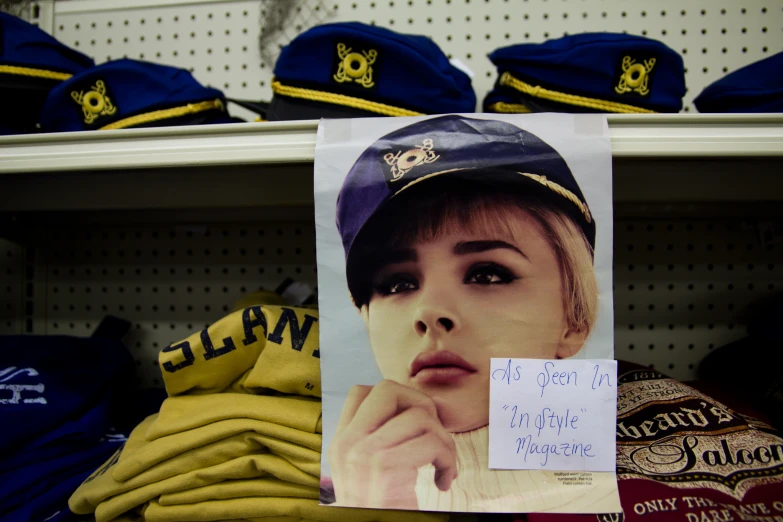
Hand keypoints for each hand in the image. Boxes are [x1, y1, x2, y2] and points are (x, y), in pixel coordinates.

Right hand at [327, 380, 457, 508]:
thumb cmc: (381, 510)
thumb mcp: (367, 473)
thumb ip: (379, 440)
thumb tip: (420, 404)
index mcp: (341, 443)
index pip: (361, 392)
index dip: (395, 399)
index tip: (412, 425)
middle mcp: (347, 444)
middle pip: (387, 389)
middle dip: (420, 405)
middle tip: (431, 434)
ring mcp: (363, 454)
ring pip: (420, 416)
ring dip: (444, 441)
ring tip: (442, 466)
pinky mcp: (385, 468)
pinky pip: (432, 442)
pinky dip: (449, 461)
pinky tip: (443, 481)